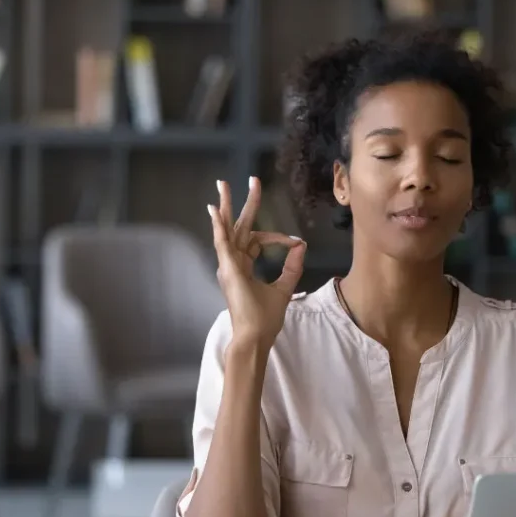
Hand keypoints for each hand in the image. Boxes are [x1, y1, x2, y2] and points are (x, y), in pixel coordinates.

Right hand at [208, 177, 306, 349]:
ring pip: (226, 229)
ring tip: (222, 185)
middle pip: (238, 226)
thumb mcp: (284, 288)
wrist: (255, 336)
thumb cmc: (265, 318)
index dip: (277, 238)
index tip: (294, 242)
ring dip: (224, 206)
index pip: (258, 240)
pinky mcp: (228, 269)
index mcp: (244, 266)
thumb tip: (301, 244)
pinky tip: (214, 211)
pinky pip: (221, 243)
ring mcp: (229, 265)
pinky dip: (217, 227)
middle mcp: (234, 263)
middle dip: (244, 203)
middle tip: (252, 180)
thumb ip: (292, 266)